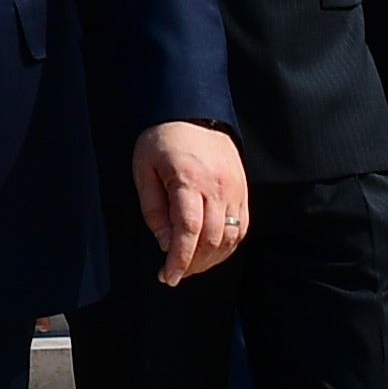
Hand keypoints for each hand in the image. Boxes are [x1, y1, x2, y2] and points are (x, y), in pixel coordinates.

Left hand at [133, 121, 251, 285]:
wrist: (195, 111)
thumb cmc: (162, 139)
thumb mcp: (144, 169)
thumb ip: (154, 209)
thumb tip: (166, 244)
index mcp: (189, 180)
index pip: (189, 231)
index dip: (179, 260)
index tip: (167, 277)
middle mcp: (217, 187)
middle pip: (211, 239)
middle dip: (192, 264)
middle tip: (174, 273)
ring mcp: (235, 189)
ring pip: (230, 238)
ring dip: (211, 259)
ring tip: (190, 264)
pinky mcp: (243, 190)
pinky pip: (242, 227)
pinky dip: (228, 246)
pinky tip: (210, 252)